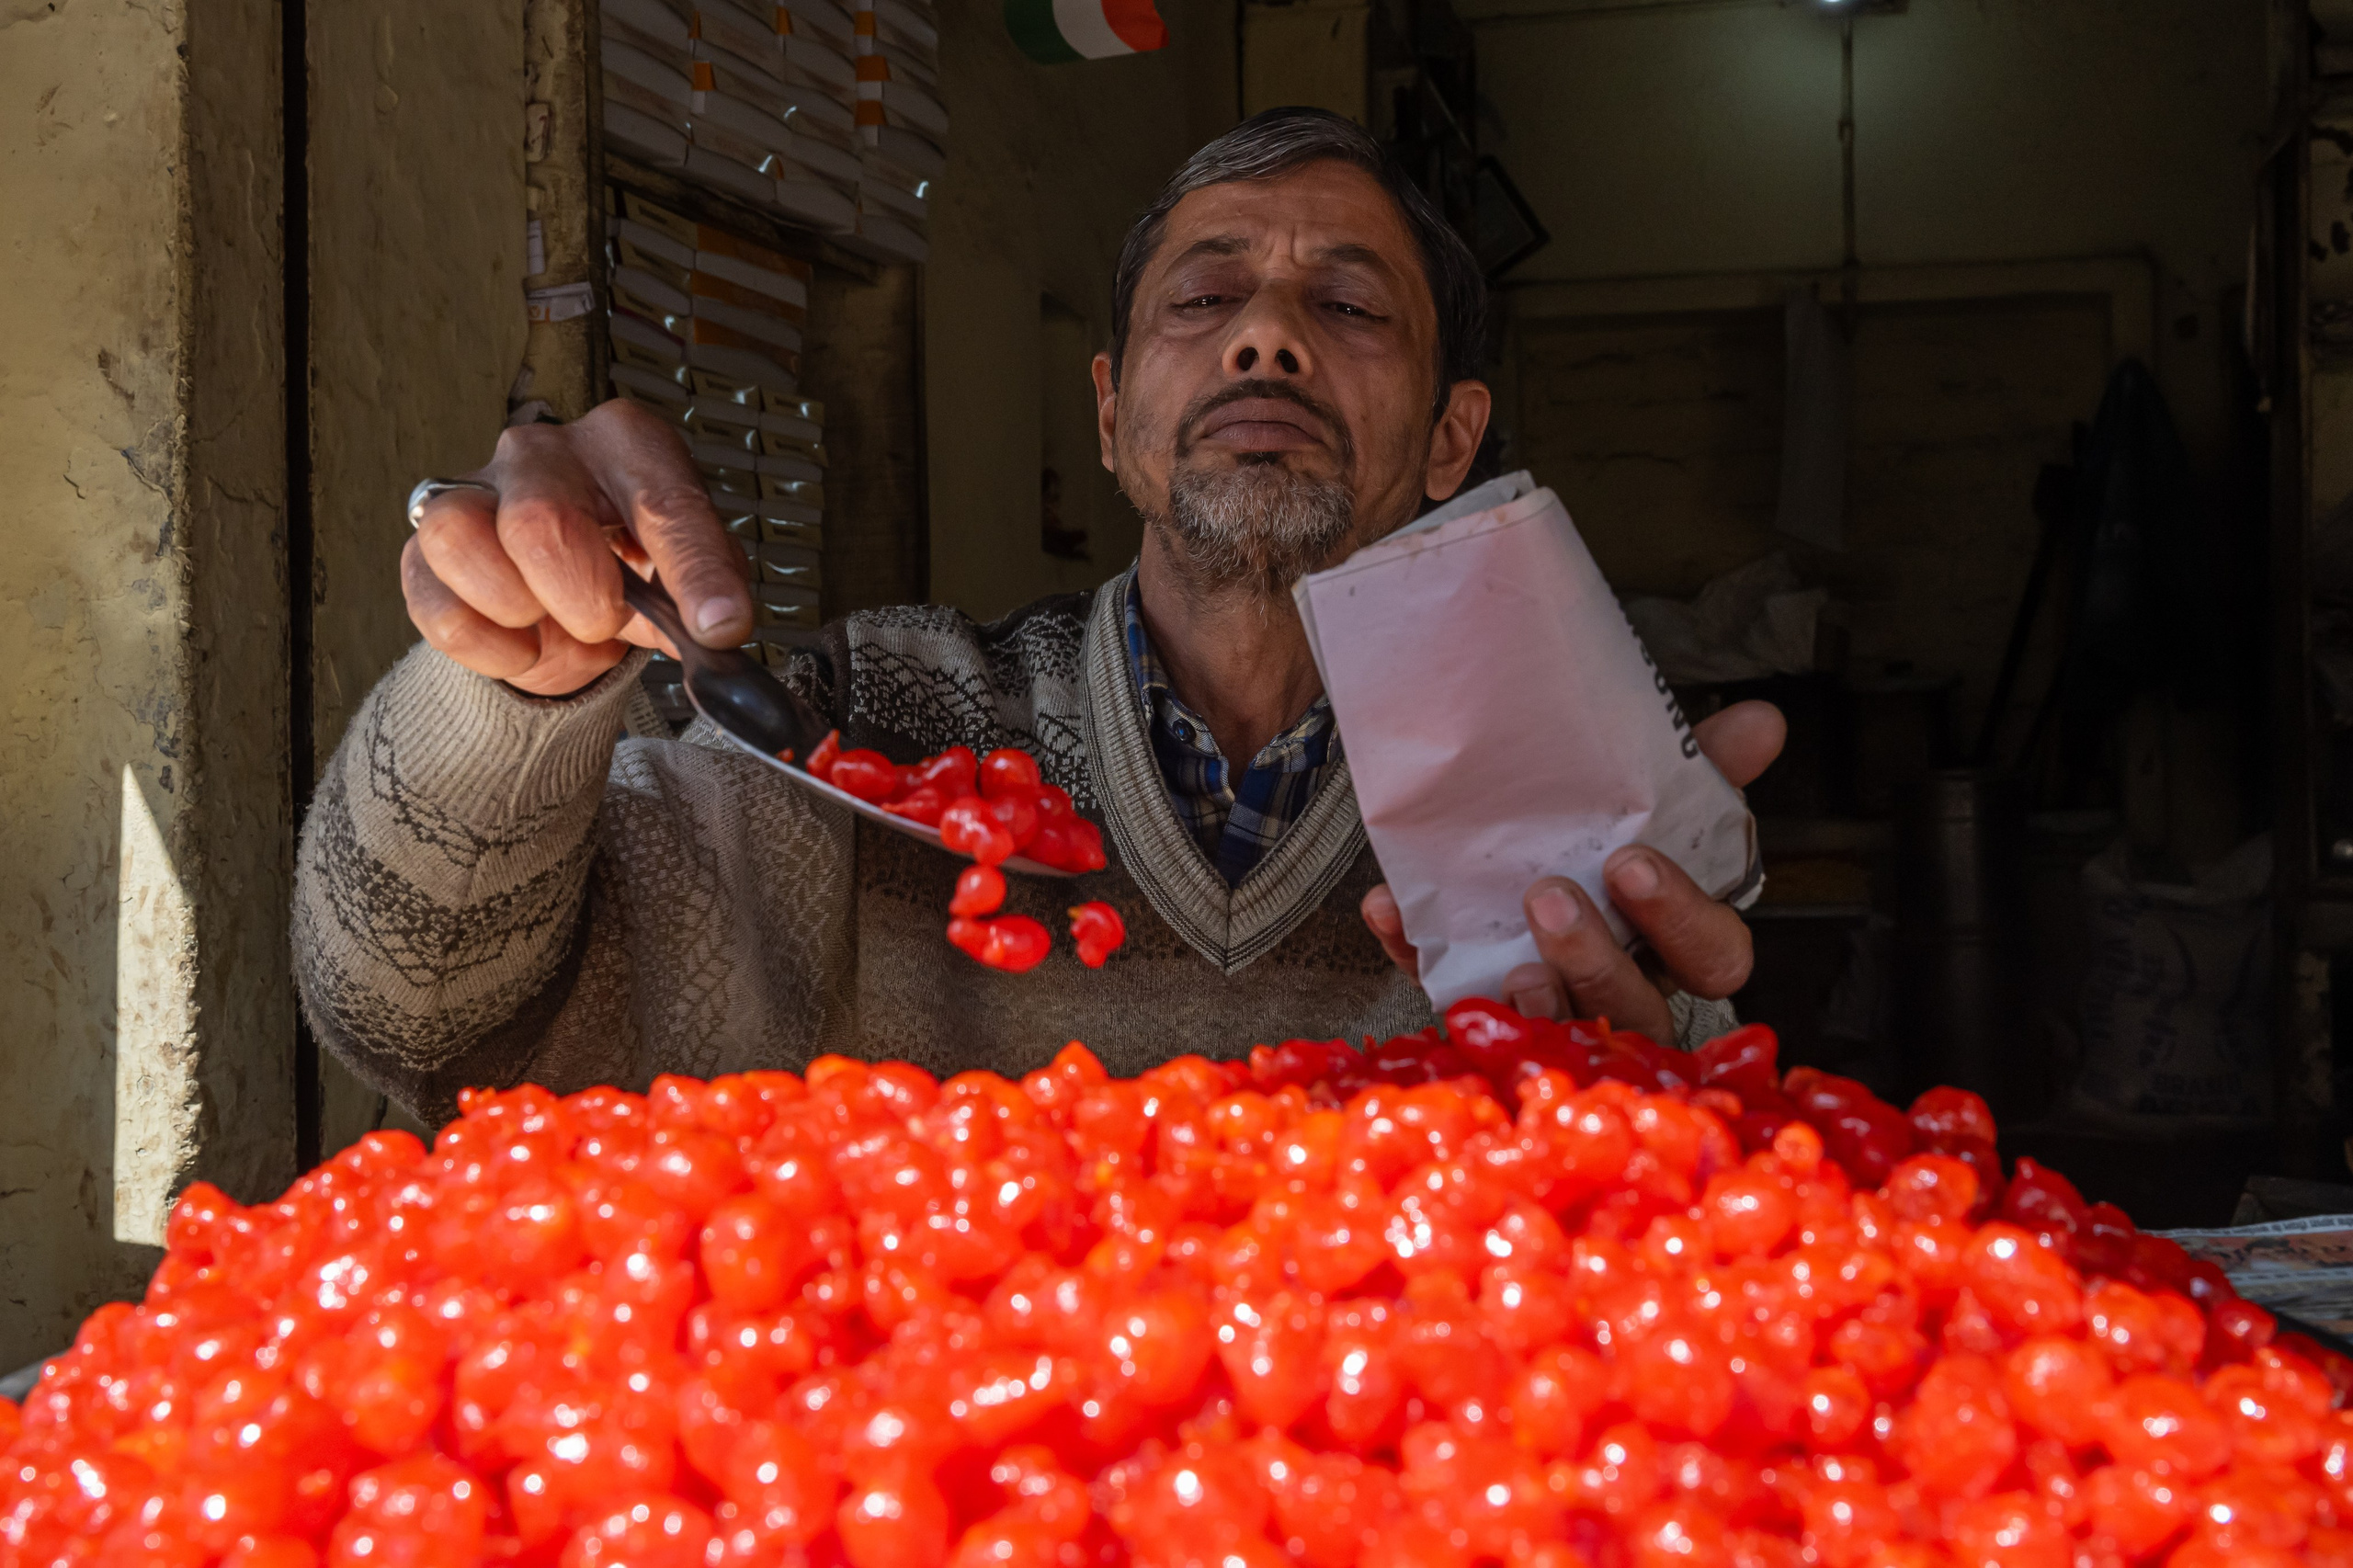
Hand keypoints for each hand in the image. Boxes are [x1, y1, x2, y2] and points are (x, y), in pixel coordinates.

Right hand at [402, 399, 753, 694]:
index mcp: (624, 443)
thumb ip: (706, 593)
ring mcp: (473, 492)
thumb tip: (717, 630)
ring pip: (458, 537)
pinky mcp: (424, 548)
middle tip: (606, 621)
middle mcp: (542, 452)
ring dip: (517, 608)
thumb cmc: (633, 556)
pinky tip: (522, 648)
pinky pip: (434, 602)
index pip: (663, 504)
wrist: (566, 577)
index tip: (718, 626)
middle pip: (541, 520)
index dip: (694, 572)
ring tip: (552, 624)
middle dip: (583, 598)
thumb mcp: (686, 568)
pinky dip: (485, 646)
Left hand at [1359, 701, 1786, 1040]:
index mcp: (1672, 940)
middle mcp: (1620, 985)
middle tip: (1551, 899)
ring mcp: (1551, 1007)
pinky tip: (1393, 910)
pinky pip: (1448, 994)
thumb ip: (1704, 766)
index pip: (1714, 956)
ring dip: (1534, 997)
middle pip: (1633, 1009)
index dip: (1681, 920)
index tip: (1632, 864)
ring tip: (1507, 961)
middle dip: (1595, 961)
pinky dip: (1417, 953)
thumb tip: (1761, 722)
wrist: (1510, 840)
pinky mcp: (1477, 1005)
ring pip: (1559, 1031)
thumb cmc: (1600, 841)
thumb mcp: (1653, 797)